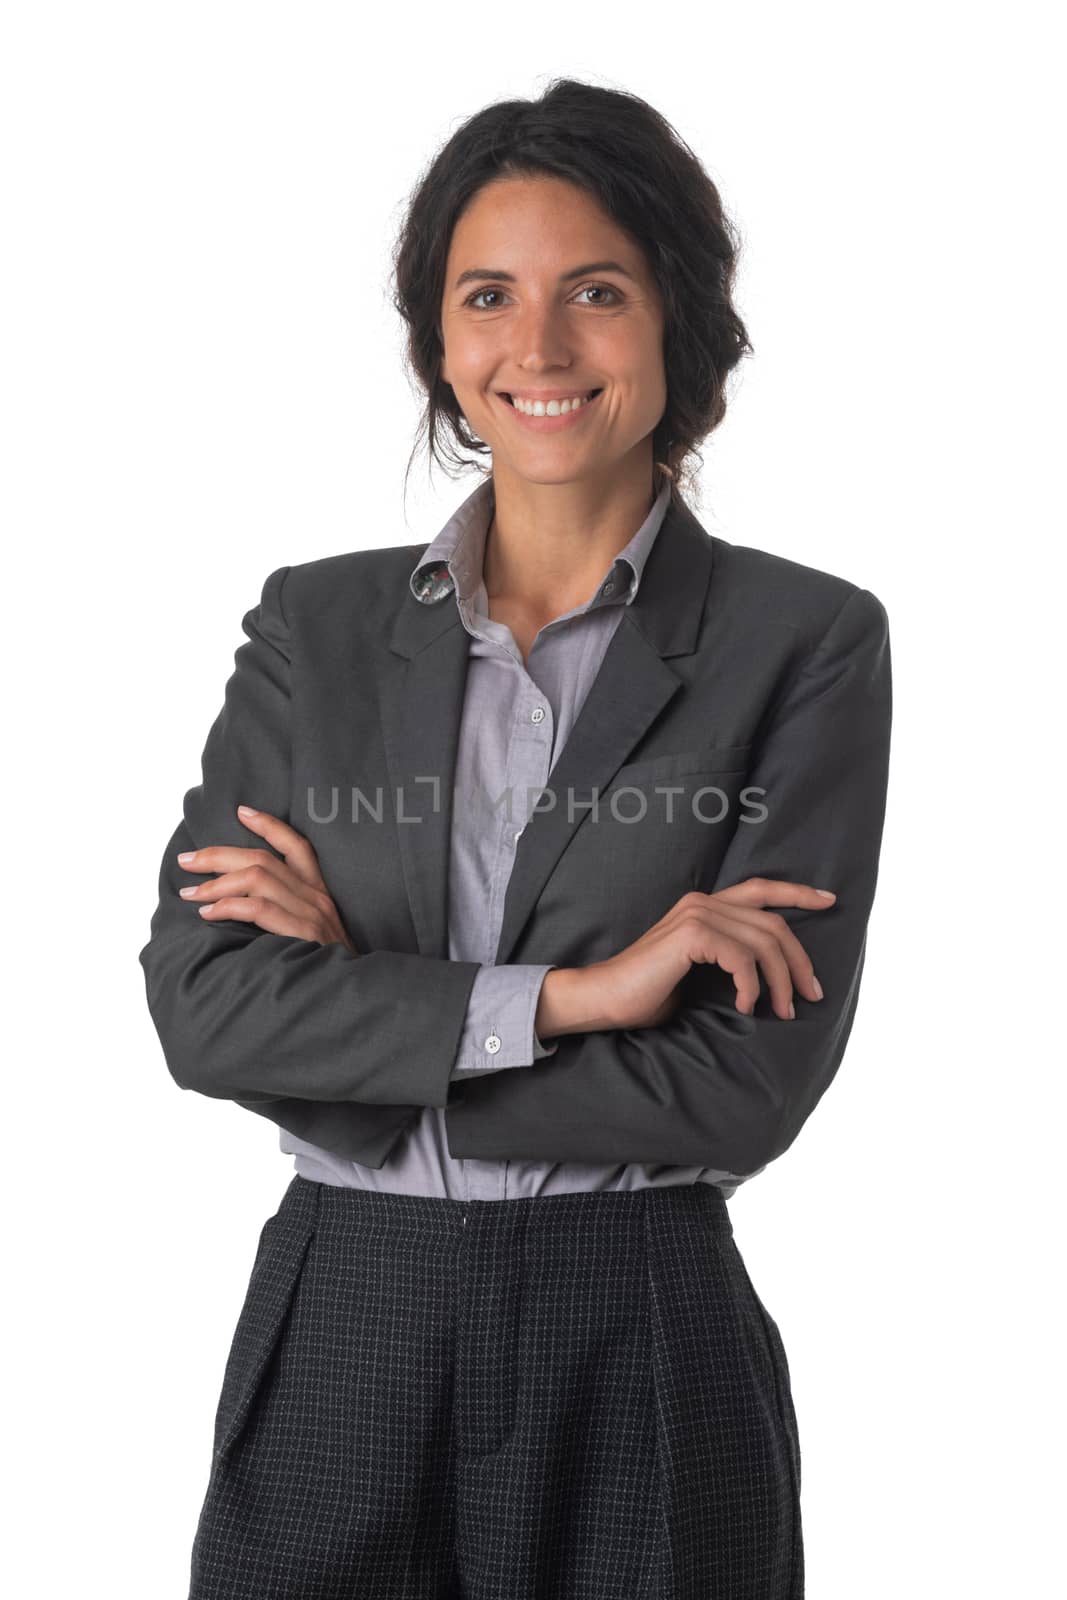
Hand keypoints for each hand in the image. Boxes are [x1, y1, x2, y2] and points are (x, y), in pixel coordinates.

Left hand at [176, 805, 358, 953]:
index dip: (269, 826)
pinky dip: (228, 906)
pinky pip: (259, 908)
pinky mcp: (303, 932)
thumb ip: (286, 916)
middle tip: (187, 861)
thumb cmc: (322, 969)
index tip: (241, 812)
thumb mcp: (312, 935)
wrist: (350, 992)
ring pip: (257, 878)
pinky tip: (209, 914)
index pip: (297, 846)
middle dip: (218, 856)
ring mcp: (312, 913)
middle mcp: (317, 897)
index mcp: (319, 893)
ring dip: (216, 883)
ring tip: (191, 894)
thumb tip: (239, 907)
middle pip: (263, 859)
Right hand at [578, 878, 836, 1029]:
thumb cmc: (646, 994)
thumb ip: (726, 958)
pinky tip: (746, 1008)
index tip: (830, 901)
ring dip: (782, 982)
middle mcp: (702, 902)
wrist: (604, 999)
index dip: (798, 893)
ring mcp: (697, 915)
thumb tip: (770, 977)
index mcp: (704, 906)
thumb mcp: (697, 971)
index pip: (761, 889)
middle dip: (800, 960)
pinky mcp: (691, 934)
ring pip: (764, 941)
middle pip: (773, 922)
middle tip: (811, 996)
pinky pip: (742, 959)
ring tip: (783, 1012)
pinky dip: (752, 987)